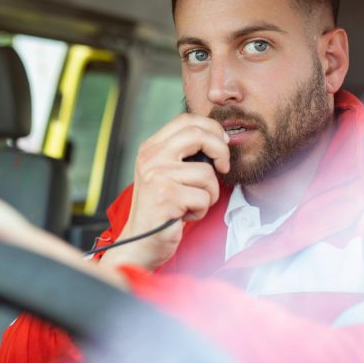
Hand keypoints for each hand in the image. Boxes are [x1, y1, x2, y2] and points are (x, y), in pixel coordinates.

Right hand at [100, 114, 228, 270]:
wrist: (140, 241)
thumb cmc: (161, 208)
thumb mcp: (166, 173)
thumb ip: (183, 154)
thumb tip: (219, 139)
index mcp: (150, 147)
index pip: (185, 120)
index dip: (211, 128)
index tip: (223, 144)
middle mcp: (150, 157)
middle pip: (198, 135)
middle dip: (221, 151)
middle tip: (223, 168)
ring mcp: (156, 175)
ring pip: (207, 173)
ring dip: (210, 194)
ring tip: (192, 203)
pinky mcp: (165, 196)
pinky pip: (204, 198)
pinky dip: (201, 210)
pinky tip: (184, 215)